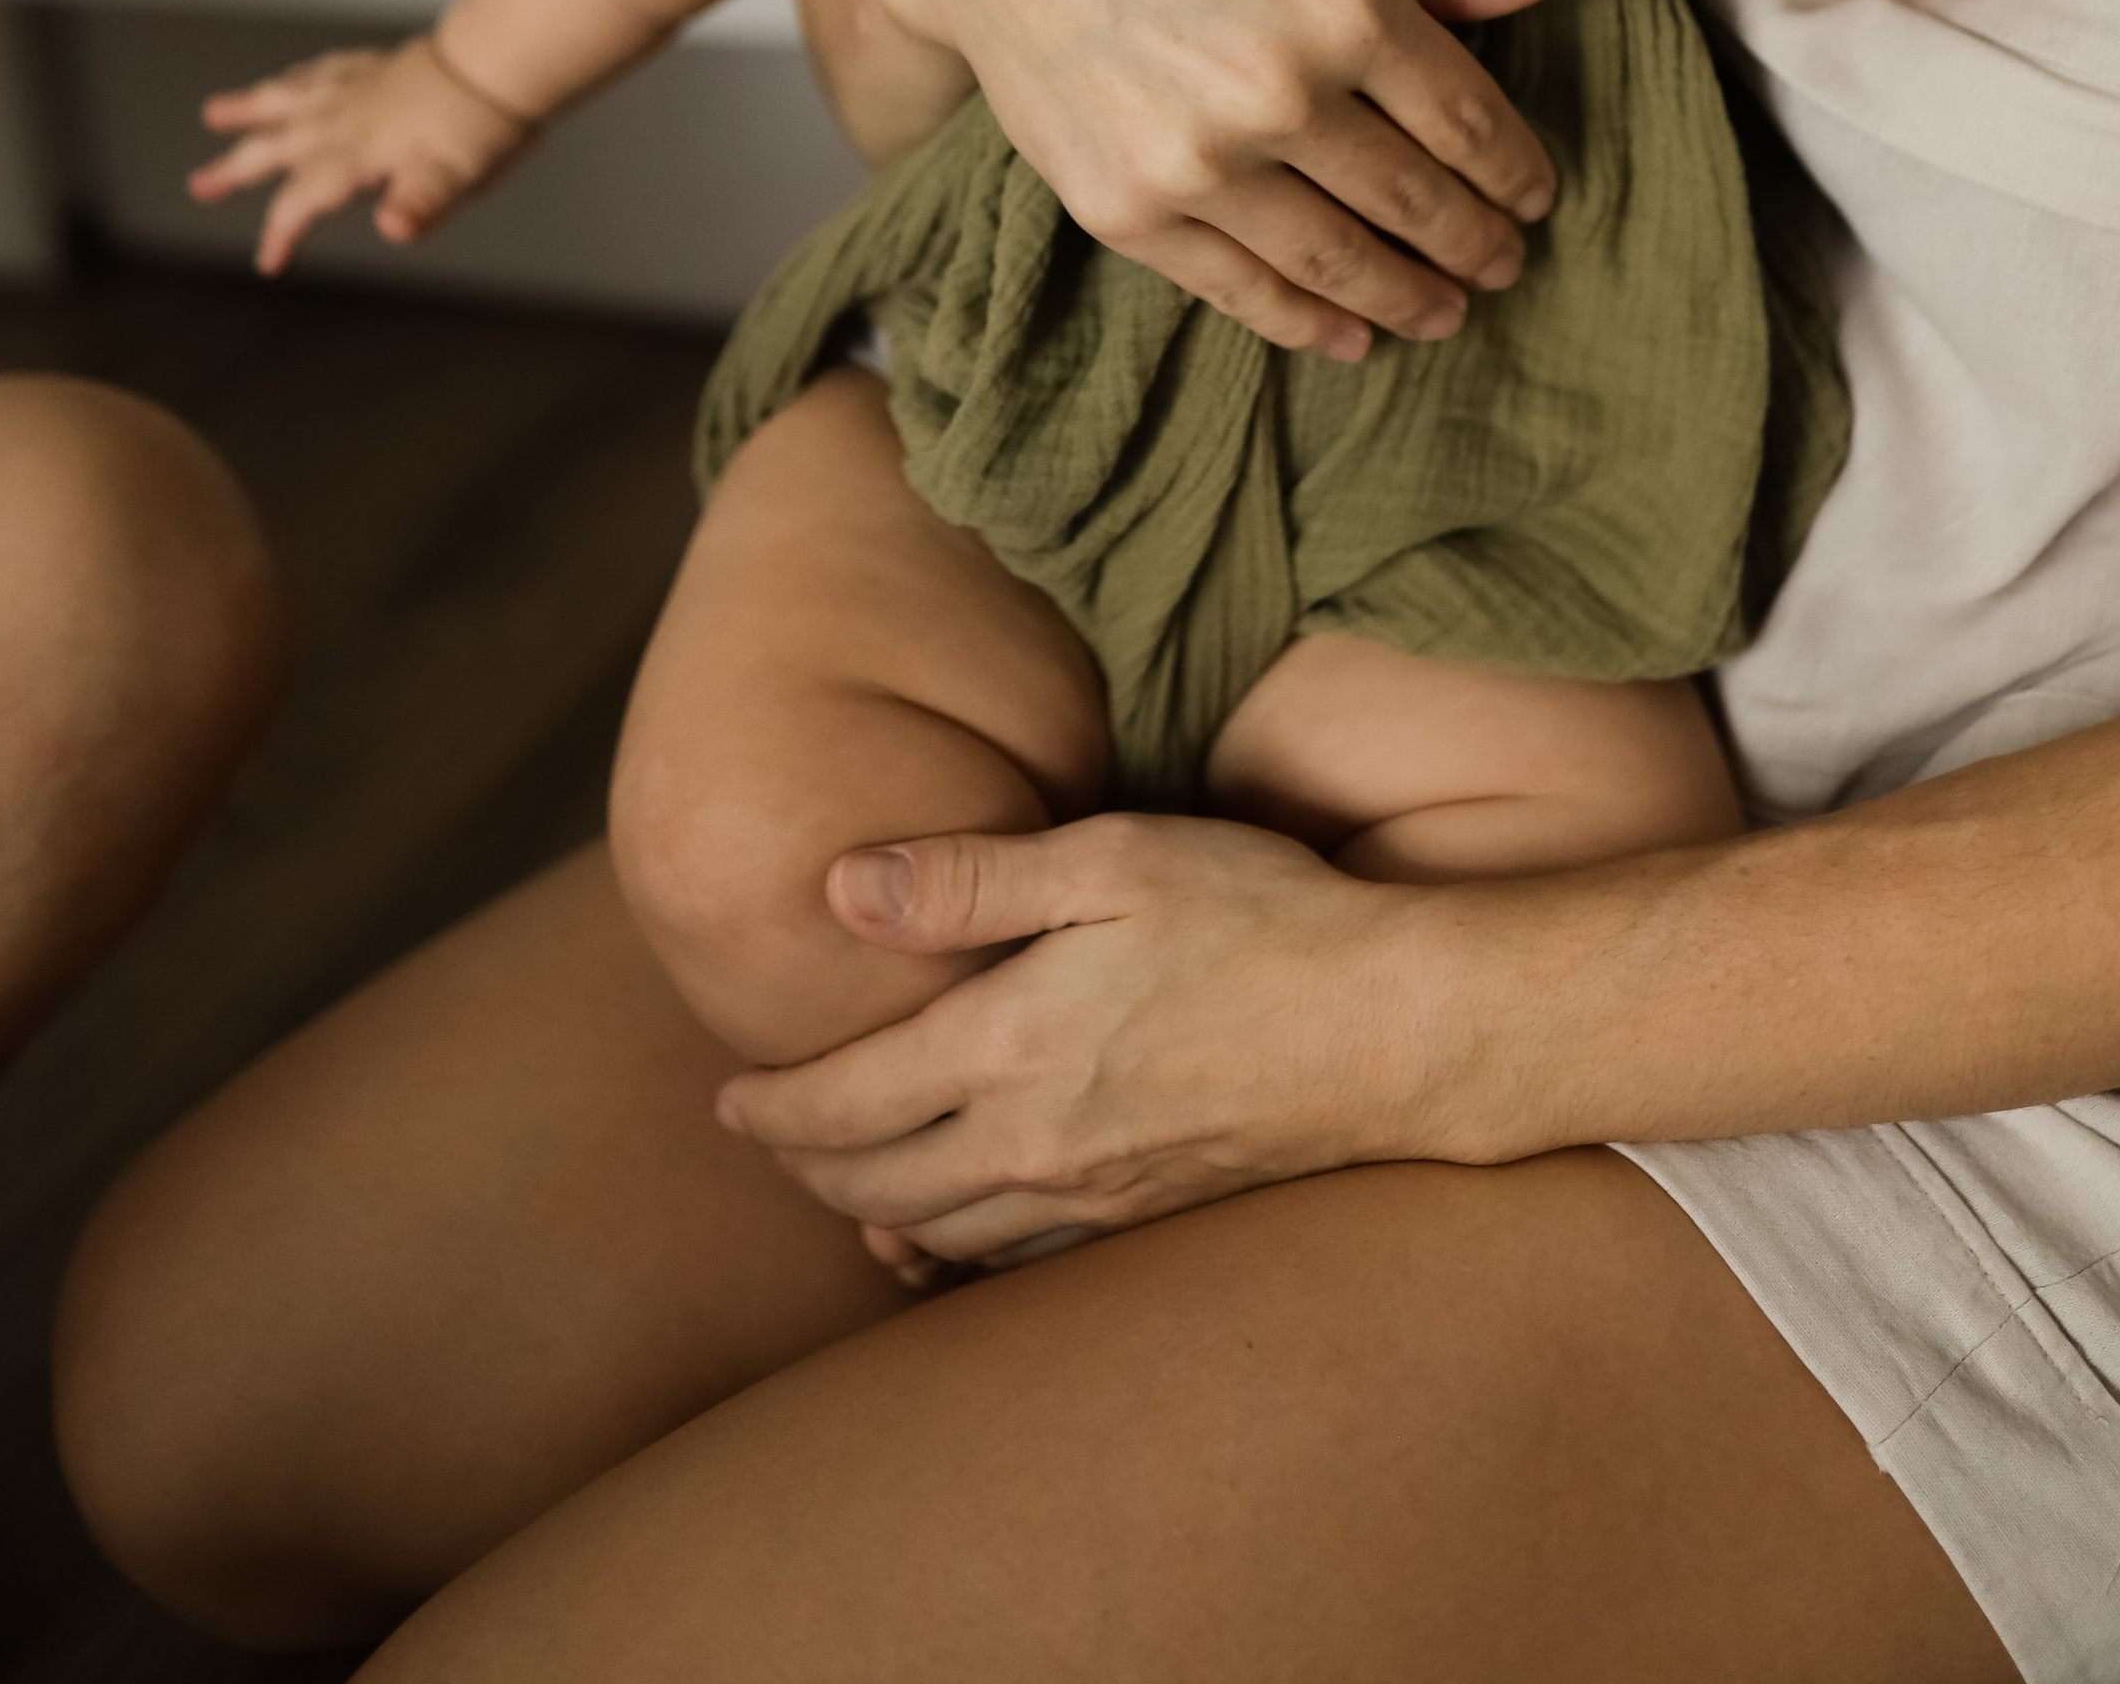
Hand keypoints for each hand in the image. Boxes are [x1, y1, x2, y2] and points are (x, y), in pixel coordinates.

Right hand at [188, 33, 532, 274]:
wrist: (500, 63)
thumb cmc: (480, 125)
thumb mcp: (455, 177)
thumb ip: (419, 206)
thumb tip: (394, 230)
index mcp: (356, 154)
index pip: (301, 200)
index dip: (280, 233)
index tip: (270, 264)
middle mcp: (343, 119)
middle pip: (274, 145)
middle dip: (235, 169)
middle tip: (200, 185)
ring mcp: (356, 88)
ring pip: (287, 98)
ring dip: (249, 109)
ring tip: (215, 113)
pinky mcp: (375, 67)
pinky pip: (320, 72)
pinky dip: (297, 80)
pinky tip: (291, 82)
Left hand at [713, 813, 1468, 1269]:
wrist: (1394, 1029)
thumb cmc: (1259, 918)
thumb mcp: (1112, 858)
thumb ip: (971, 880)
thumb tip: (840, 887)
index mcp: (1010, 1045)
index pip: (846, 1104)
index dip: (772, 1108)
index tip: (725, 1098)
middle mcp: (1035, 1140)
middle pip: (875, 1184)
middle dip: (804, 1168)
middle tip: (763, 1138)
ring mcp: (1092, 1195)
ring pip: (940, 1234)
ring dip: (871, 1215)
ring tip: (835, 1187)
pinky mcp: (1144, 1217)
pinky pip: (1016, 1262)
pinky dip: (956, 1254)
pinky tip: (949, 1237)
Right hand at [861, 0, 1590, 359]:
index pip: (1470, 120)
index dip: (1517, 173)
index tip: (1536, 198)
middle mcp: (1281, 88)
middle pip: (1416, 200)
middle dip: (1475, 243)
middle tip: (1504, 264)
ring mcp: (1200, 161)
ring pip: (1341, 260)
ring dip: (1409, 298)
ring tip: (1445, 312)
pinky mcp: (1129, 210)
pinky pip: (1245, 291)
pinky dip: (1310, 324)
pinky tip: (1352, 337)